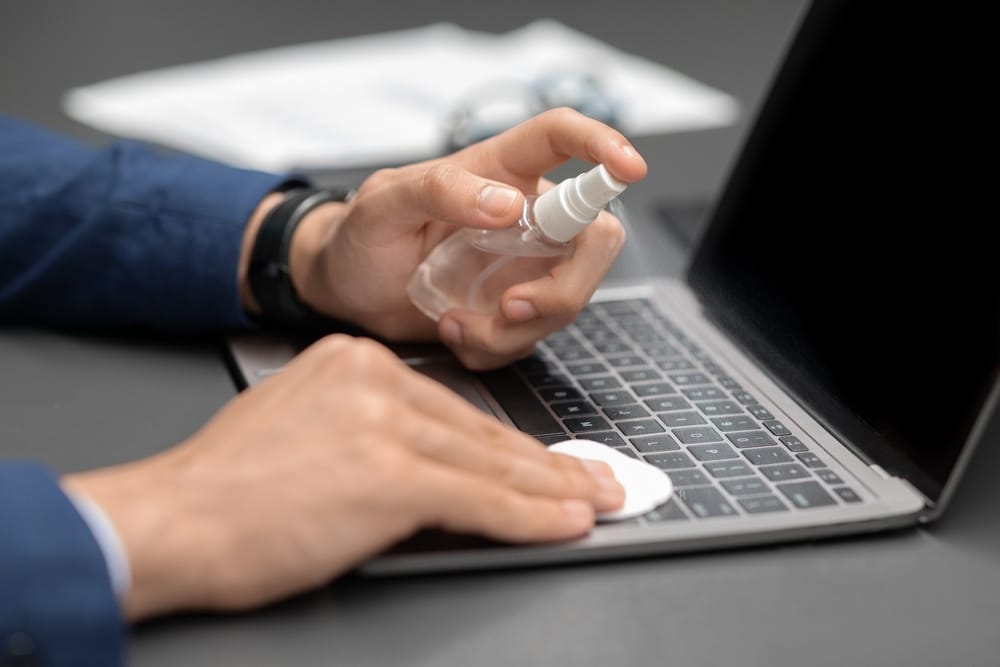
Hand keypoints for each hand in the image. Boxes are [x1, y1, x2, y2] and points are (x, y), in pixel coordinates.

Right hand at [63, 335, 623, 620]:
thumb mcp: (303, 429)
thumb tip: (433, 464)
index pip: (452, 406)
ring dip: (554, 489)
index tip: (545, 457)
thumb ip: (369, 431)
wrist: (172, 521)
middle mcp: (375, 380)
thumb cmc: (225, 487)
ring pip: (491, 462)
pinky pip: (482, 499)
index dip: (507, 440)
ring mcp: (385, 426)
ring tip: (597, 501)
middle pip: (480, 430)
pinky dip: (531, 515)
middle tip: (597, 478)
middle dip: (547, 463)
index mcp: (354, 360)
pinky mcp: (391, 477)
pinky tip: (567, 522)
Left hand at [286, 108, 646, 368]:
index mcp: (498, 170)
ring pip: (568, 300)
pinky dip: (496, 347)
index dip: (603, 145)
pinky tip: (455, 334)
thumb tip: (506, 203)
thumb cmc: (363, 237)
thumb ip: (439, 190)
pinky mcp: (516, 308)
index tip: (631, 168)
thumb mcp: (384, 205)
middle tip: (510, 309)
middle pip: (595, 240)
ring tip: (453, 323)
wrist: (349, 292)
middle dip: (567, 287)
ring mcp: (526, 266)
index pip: (561, 138)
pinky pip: (534, 336)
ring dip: (514, 329)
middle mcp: (526, 217)